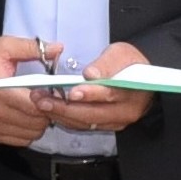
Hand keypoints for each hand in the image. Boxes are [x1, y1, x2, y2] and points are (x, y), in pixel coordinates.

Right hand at [0, 38, 65, 149]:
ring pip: (32, 133)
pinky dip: (28, 130)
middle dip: (47, 110)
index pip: (35, 105)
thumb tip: (57, 49)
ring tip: (35, 107)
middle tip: (45, 98)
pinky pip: (21, 140)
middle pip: (36, 121)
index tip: (51, 91)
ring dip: (39, 122)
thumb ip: (32, 48)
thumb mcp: (5, 46)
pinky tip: (25, 116)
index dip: (49, 99)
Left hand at [40, 41, 155, 135]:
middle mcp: (125, 111)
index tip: (73, 92)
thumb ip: (106, 63)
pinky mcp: (106, 125)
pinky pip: (83, 125)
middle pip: (92, 113)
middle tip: (42, 99)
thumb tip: (90, 74)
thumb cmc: (130, 63)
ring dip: (60, 114)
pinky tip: (51, 110)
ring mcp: (116, 121)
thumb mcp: (121, 54)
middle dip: (64, 107)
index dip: (91, 94)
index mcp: (132, 91)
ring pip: (85, 122)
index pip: (110, 94)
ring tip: (40, 103)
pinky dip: (65, 118)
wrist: (140, 78)